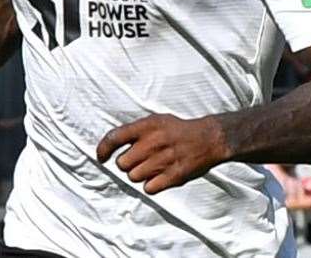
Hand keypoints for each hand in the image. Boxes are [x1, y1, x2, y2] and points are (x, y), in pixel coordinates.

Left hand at [96, 114, 228, 194]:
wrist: (209, 139)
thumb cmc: (178, 130)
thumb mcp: (156, 120)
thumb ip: (135, 131)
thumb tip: (111, 145)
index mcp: (147, 126)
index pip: (114, 137)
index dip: (103, 149)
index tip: (101, 158)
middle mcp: (153, 142)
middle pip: (122, 164)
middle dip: (128, 164)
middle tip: (141, 160)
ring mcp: (163, 160)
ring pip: (134, 177)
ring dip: (140, 175)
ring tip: (153, 167)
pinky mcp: (173, 176)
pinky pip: (149, 188)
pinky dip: (152, 185)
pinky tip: (160, 177)